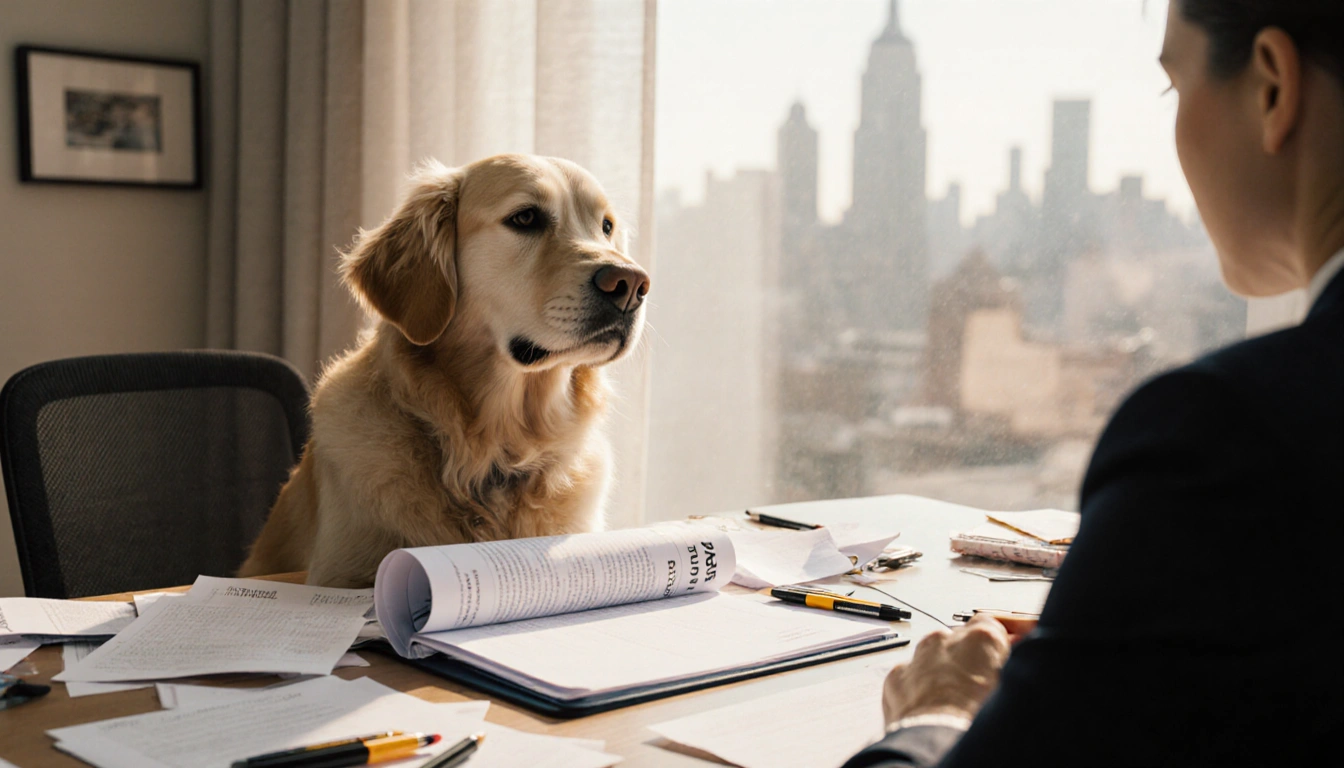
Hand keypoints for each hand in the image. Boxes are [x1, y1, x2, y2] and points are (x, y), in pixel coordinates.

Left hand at [881, 614, 1011, 727]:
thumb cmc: (976, 721)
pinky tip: (928, 708)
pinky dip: (917, 688)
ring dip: (940, 672)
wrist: (938, 743)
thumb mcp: (1008, 689)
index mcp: (981, 639)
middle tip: (974, 687)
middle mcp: (946, 640)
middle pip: (958, 641)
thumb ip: (1005, 669)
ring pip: (931, 656)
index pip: (990, 625)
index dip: (993, 645)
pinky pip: (909, 675)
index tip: (997, 658)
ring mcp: (918, 656)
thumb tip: (1004, 668)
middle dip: (965, 658)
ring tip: (950, 703)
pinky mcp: (896, 676)